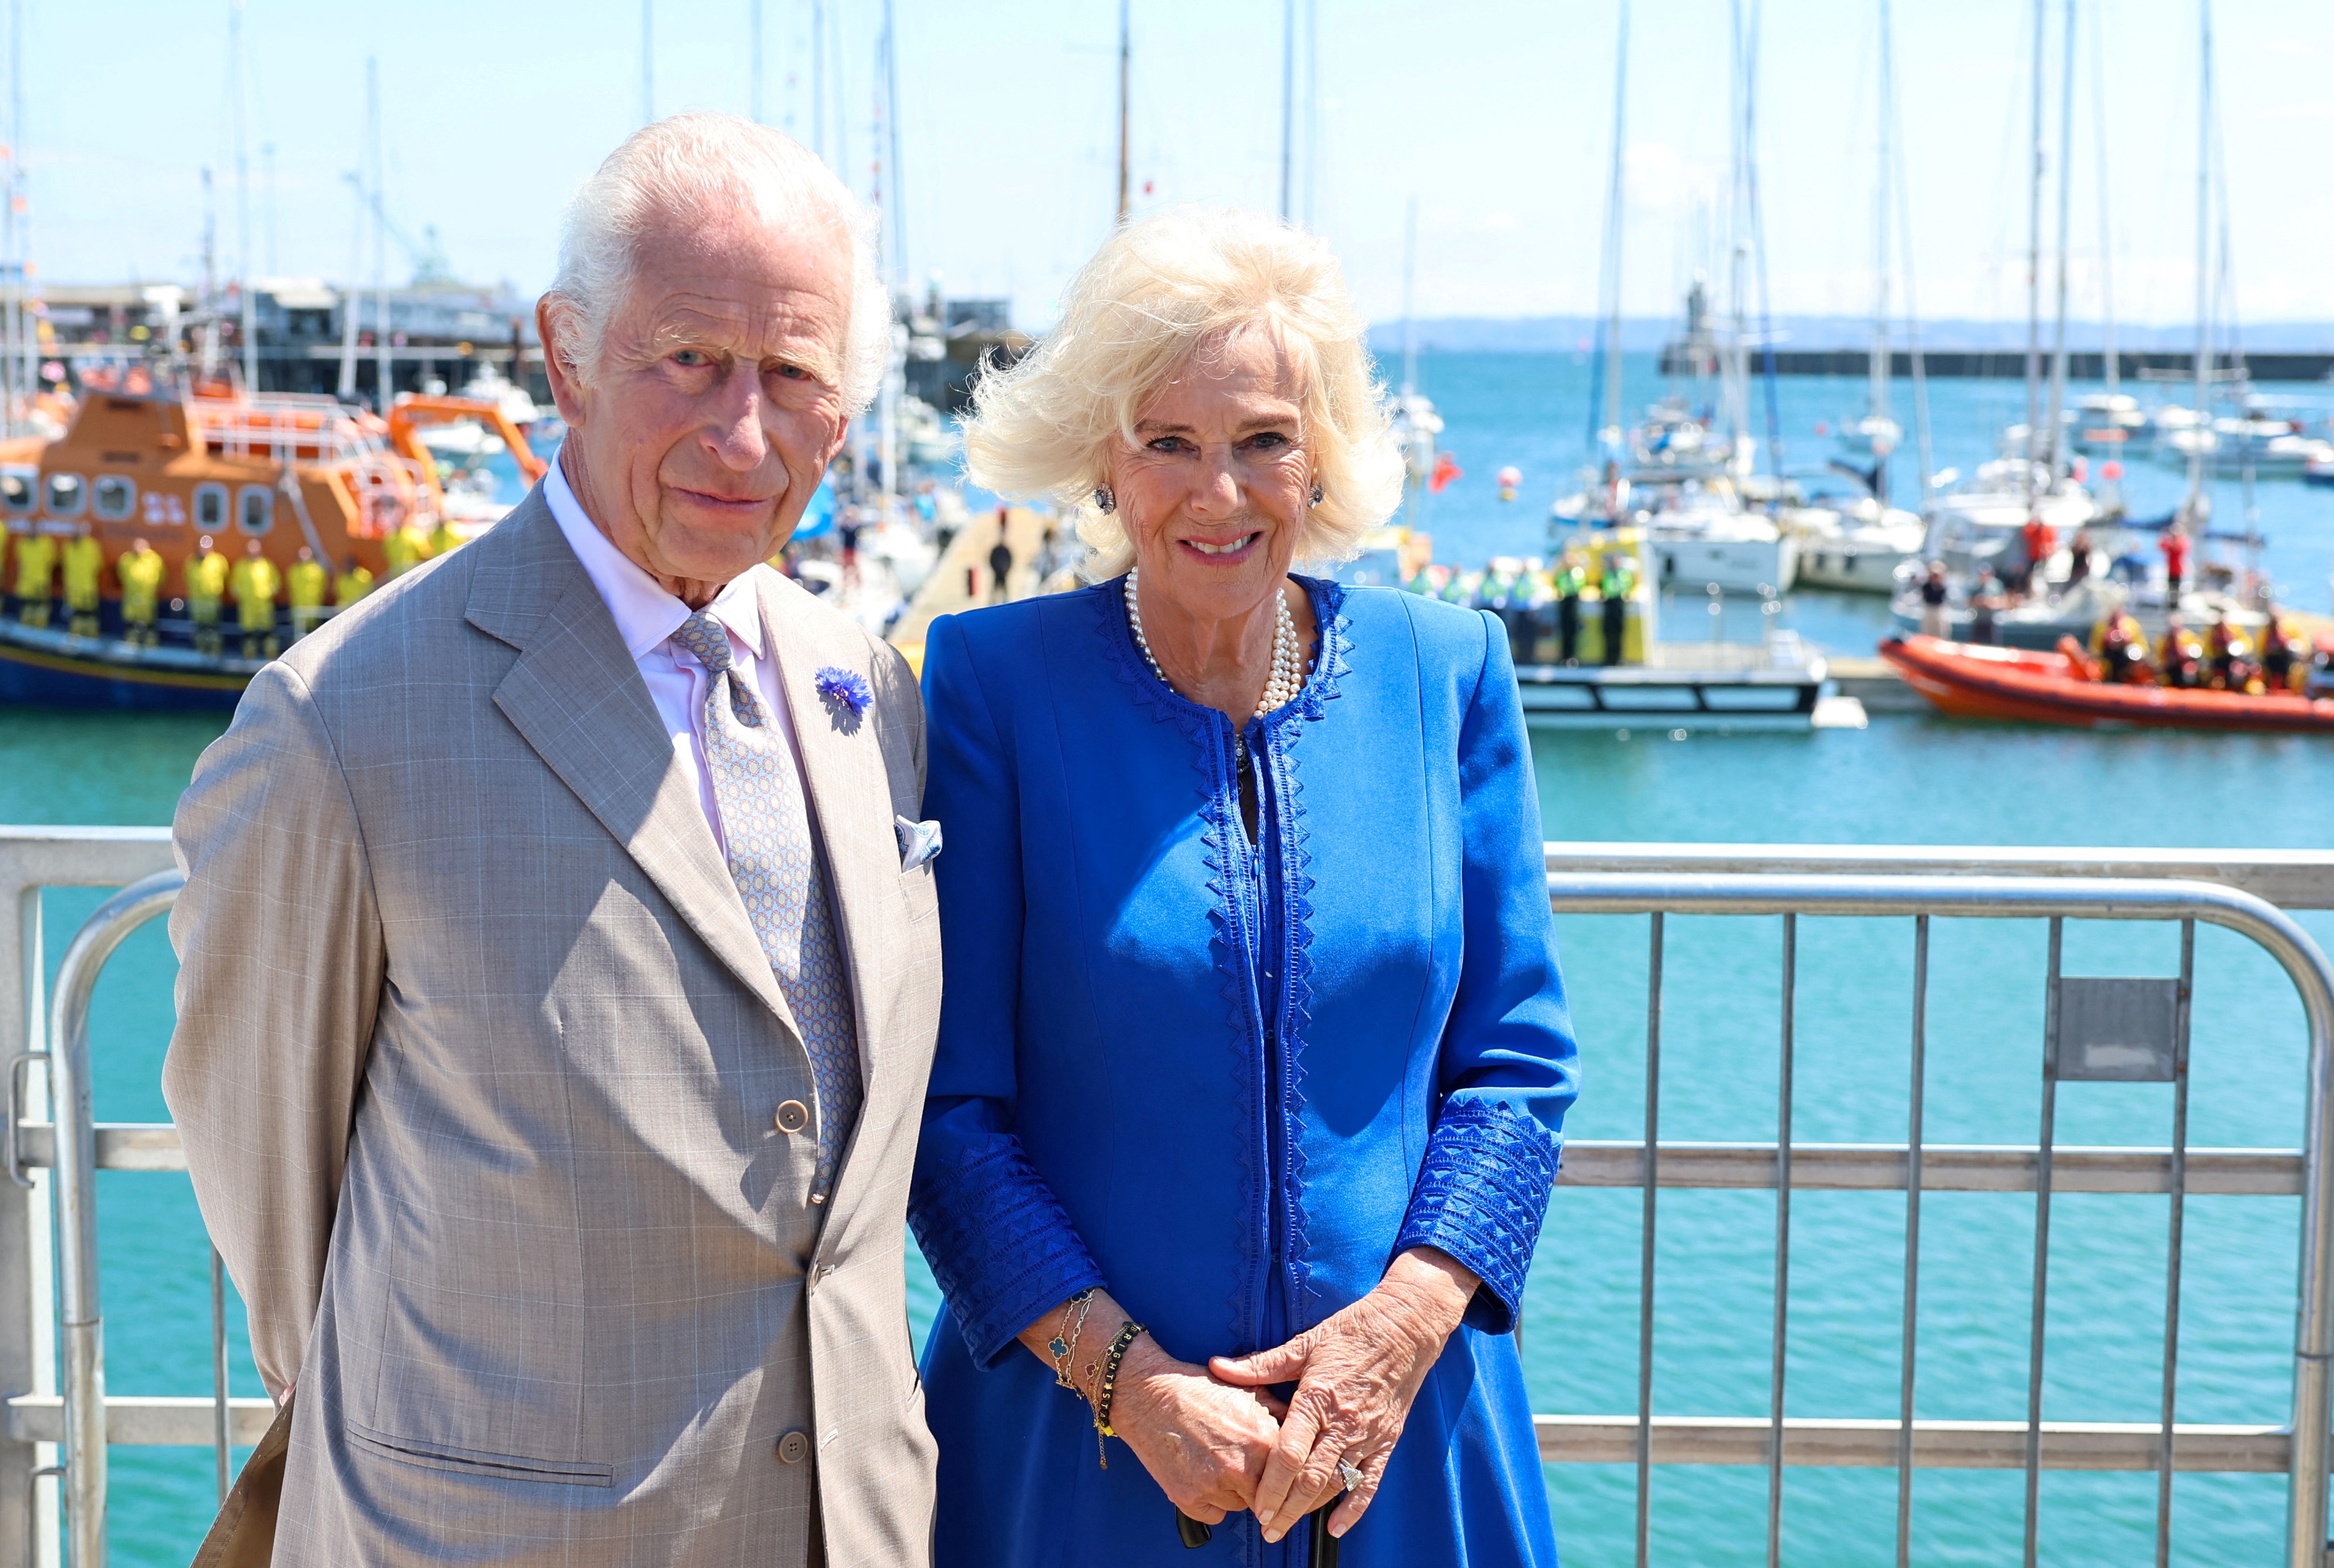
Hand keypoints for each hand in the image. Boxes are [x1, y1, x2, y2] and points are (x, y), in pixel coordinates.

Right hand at [1012, 1289, 1282, 1525]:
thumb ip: (1280, 1414)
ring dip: (1237, 1492)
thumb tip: (1304, 1432)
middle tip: (1252, 1472)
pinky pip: (1215, 1515)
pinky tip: (1204, 1476)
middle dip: (1263, 1485)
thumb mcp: (1248, 1392)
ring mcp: (1213, 1486)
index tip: (1287, 1478)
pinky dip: (1212, 1502)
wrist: (1148, 1394)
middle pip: (1269, 1496)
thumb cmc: (1197, 1390)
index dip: (1289, 1475)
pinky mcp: (1189, 1499)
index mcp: (1262, 1440)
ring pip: (1241, 1506)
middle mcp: (1240, 1467)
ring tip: (1220, 1463)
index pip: (1293, 1475)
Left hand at [1210, 1247, 1477, 1540]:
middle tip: (1266, 1529)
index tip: (1254, 1505)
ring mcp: (1367, 1434)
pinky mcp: (1387, 1440)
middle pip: (1310, 1477)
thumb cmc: (1352, 1332)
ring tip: (1287, 1527)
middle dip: (1285, 1508)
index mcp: (1317, 1397)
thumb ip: (1260, 1365)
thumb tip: (1218, 1366)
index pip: (1289, 1453)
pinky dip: (1355, 1508)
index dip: (1270, 1485)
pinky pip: (1370, 1481)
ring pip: (1336, 1483)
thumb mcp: (1304, 1344)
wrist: (1405, 1327)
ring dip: (1311, 1510)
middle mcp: (1342, 1422)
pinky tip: (1336, 1526)